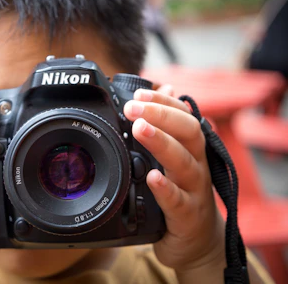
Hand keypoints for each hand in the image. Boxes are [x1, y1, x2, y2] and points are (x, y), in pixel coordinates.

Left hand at [123, 85, 225, 274]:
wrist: (198, 242)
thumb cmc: (183, 195)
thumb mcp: (175, 159)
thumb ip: (168, 127)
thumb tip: (163, 89)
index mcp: (192, 149)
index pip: (183, 116)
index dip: (164, 102)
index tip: (139, 93)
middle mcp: (197, 165)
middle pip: (188, 132)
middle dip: (161, 115)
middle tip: (134, 107)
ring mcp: (195, 190)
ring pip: (183, 162)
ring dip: (161, 143)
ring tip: (139, 129)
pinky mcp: (187, 217)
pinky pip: (178, 201)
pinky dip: (166, 189)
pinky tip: (152, 177)